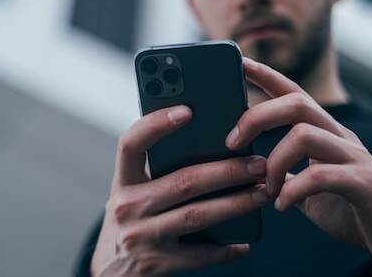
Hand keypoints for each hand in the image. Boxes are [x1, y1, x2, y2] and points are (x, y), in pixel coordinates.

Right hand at [91, 105, 268, 275]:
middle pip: (183, 181)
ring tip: (261, 193)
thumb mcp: (132, 192)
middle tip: (258, 163)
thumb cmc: (131, 220)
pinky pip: (199, 254)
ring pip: (197, 214)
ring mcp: (141, 237)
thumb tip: (210, 143)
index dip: (156, 124)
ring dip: (235, 203)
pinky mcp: (156, 263)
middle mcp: (127, 207)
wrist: (110, 272)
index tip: (187, 110)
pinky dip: (225, 248)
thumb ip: (156, 170)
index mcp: (121, 181)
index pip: (131, 143)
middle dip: (226, 170)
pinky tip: (244, 241)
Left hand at [225, 57, 371, 271]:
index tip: (240, 62)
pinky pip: (320, 176)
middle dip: (257, 117)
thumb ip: (285, 173)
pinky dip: (293, 190)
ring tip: (266, 188)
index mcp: (326, 134)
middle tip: (232, 143)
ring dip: (274, 162)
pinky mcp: (364, 184)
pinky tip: (282, 205)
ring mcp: (355, 157)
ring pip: (304, 134)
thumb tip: (249, 168)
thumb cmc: (349, 210)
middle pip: (296, 103)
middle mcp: (341, 137)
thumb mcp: (308, 187)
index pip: (293, 93)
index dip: (267, 75)